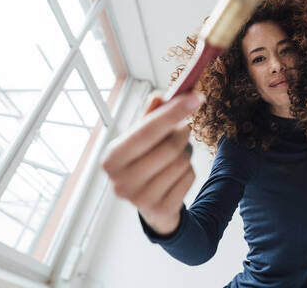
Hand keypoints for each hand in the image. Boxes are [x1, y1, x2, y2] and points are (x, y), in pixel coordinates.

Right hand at [102, 92, 204, 234]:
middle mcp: (121, 182)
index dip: (172, 113)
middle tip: (184, 128)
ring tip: (177, 152)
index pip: (146, 131)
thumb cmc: (142, 160)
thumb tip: (161, 96)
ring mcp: (141, 199)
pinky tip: (177, 172)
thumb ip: (149, 115)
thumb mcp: (139, 137)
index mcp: (111, 159)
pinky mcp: (162, 209)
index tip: (195, 98)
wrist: (147, 201)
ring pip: (182, 162)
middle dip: (182, 133)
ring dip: (186, 152)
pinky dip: (189, 170)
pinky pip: (188, 177)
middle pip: (169, 147)